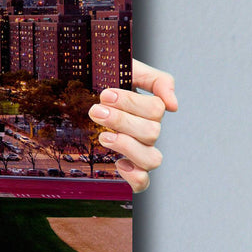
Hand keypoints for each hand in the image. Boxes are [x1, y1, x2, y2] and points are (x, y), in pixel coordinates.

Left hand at [91, 59, 176, 193]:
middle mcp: (147, 132)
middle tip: (95, 111)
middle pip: (151, 133)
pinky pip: (142, 183)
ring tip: (103, 137)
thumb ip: (156, 80)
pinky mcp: (127, 169)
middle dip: (121, 121)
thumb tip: (174, 106)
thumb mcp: (129, 69)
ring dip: (127, 146)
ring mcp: (139, 151)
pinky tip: (118, 164)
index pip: (156, 109)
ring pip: (152, 159)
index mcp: (149, 110)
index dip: (131, 103)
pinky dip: (134, 177)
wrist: (77, 92)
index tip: (105, 94)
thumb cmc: (104, 80)